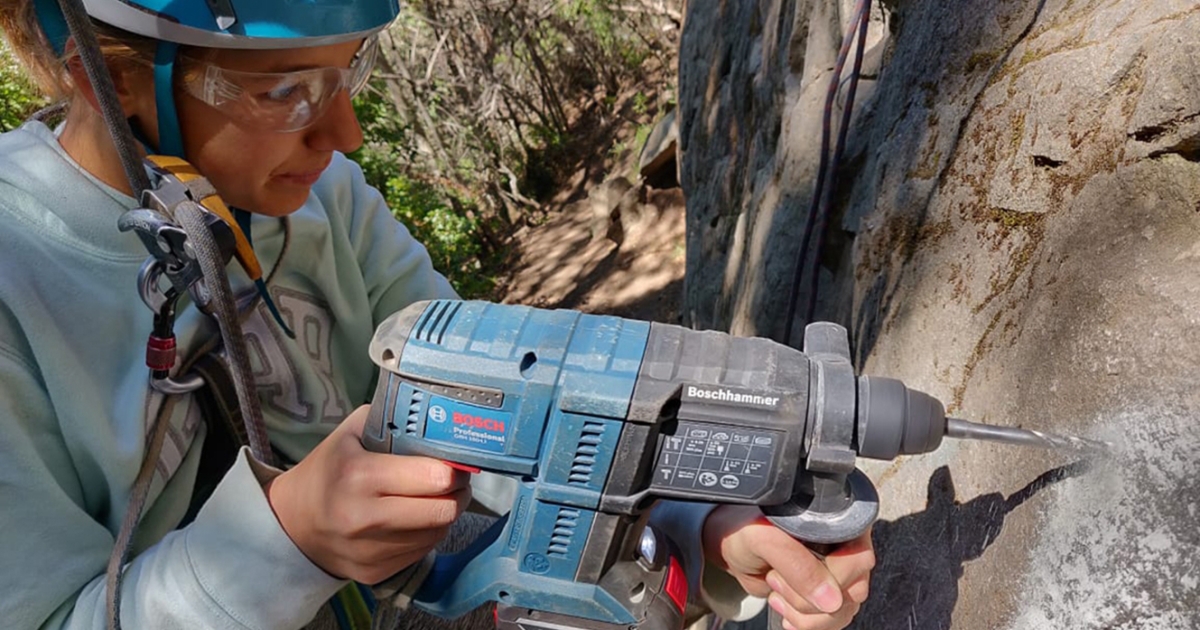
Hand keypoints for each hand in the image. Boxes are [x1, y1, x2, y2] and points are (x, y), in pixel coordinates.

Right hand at [265, 405, 471, 583]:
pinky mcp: (374, 573)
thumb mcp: (353, 432)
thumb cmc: (329, 468)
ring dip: (445, 513)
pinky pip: (423, 551)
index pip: (436, 478)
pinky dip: (427, 533)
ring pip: (438, 533)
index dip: (455, 468)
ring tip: (434, 496)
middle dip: (458, 492)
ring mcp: (369, 551)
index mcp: (359, 475)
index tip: (455, 460)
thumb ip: (395, 421)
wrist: (292, 521)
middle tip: (455, 480)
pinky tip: (415, 517)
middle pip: (444, 511)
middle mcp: (363, 518)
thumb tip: (442, 419)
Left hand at [702, 505, 873, 629]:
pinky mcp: (823, 591)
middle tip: (776, 579)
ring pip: (842, 611)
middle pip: (853, 591)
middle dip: (810, 598)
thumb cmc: (743, 529)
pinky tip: (783, 608)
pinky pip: (831, 620)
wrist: (728, 545)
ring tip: (776, 591)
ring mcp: (835, 571)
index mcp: (835, 520)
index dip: (833, 577)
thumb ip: (796, 564)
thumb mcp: (763, 538)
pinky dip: (805, 623)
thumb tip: (832, 600)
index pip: (858, 558)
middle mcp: (842, 545)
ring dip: (804, 613)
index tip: (799, 579)